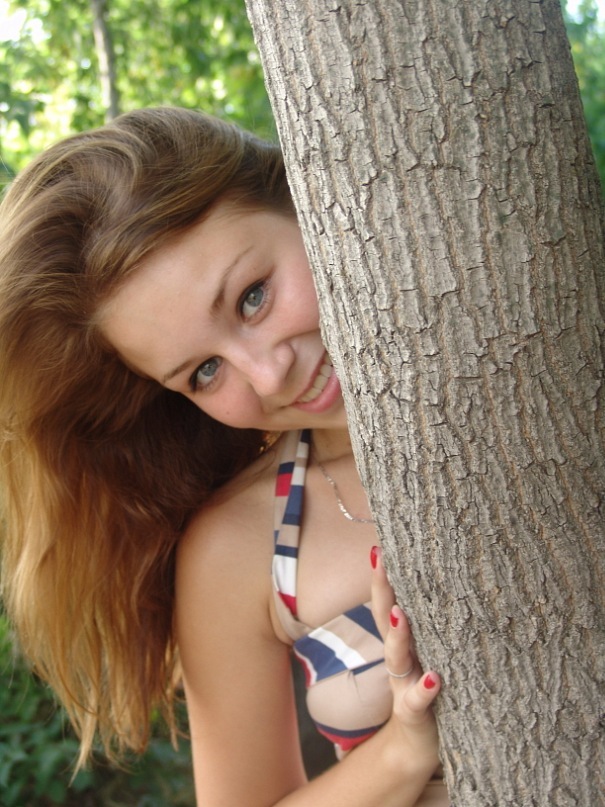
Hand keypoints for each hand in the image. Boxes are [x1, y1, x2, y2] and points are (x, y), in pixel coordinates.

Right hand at [370, 545, 440, 775]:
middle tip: (381, 560)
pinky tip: (434, 678)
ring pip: (397, 657)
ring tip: (401, 614)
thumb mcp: (430, 655)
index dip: (383, 577)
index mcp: (404, 642)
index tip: (381, 545)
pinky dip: (423, 689)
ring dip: (398, 635)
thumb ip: (432, 626)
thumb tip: (455, 583)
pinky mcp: (414, 714)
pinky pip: (417, 700)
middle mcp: (399, 659)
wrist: (416, 746)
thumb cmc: (430, 691)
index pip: (390, 602)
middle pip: (385, 619)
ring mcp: (402, 685)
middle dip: (382, 590)